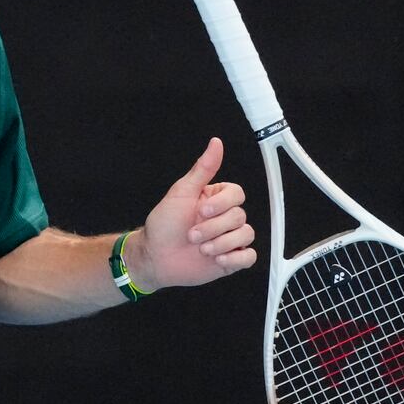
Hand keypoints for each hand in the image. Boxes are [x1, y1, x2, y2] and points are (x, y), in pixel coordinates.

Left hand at [130, 137, 256, 289]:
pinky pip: (249, 257)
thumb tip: (215, 144)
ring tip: (202, 249)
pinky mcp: (231, 259)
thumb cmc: (164, 225)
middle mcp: (223, 218)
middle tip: (193, 235)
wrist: (155, 258)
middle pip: (240, 216)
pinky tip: (218, 258)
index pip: (236, 194)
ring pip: (246, 235)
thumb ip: (203, 168)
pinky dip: (236, 258)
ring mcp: (228, 239)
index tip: (203, 210)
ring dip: (222, 243)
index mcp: (215, 199)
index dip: (223, 203)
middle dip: (214, 228)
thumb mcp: (182, 192)